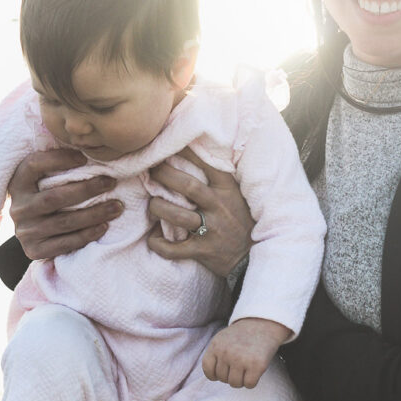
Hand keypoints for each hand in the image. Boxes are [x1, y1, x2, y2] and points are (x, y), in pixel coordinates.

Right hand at [8, 148, 122, 259]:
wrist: (32, 232)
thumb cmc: (46, 196)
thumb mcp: (42, 179)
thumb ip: (57, 166)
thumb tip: (89, 148)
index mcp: (18, 183)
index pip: (34, 165)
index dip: (58, 159)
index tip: (84, 158)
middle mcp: (19, 208)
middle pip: (54, 198)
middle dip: (86, 190)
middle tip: (110, 183)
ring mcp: (25, 231)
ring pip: (64, 222)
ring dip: (94, 214)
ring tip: (116, 206)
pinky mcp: (34, 250)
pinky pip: (64, 244)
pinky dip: (86, 235)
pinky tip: (103, 226)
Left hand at [147, 147, 253, 275]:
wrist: (251, 256)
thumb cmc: (238, 220)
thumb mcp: (235, 195)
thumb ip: (217, 179)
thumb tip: (192, 152)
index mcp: (227, 190)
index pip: (207, 164)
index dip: (187, 152)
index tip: (170, 143)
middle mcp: (219, 207)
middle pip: (188, 186)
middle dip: (164, 175)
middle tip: (150, 170)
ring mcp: (212, 229)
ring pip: (177, 216)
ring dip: (158, 208)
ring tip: (152, 203)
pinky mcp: (203, 251)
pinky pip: (175, 249)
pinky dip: (159, 245)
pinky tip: (153, 239)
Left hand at [202, 318, 291, 387]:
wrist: (262, 324)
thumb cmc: (241, 336)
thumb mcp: (222, 339)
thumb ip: (215, 355)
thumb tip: (213, 377)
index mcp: (216, 345)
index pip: (208, 370)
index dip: (215, 374)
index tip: (224, 370)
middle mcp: (226, 352)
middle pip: (223, 379)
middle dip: (231, 375)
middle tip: (239, 364)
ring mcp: (241, 359)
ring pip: (235, 384)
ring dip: (241, 380)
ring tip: (246, 368)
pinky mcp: (256, 365)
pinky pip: (249, 385)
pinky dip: (252, 381)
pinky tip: (254, 371)